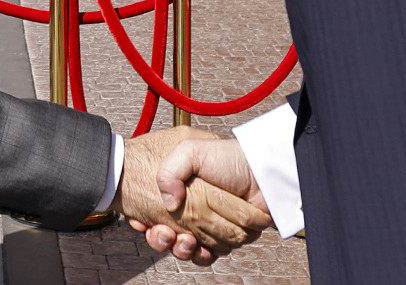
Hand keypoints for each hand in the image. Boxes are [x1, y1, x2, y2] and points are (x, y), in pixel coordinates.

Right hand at [114, 127, 270, 265]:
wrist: (261, 171)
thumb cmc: (228, 158)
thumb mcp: (191, 150)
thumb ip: (170, 171)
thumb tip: (169, 203)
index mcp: (181, 191)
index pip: (155, 213)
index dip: (146, 221)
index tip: (143, 223)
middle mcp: (192, 210)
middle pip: (166, 234)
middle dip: (161, 238)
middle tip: (164, 232)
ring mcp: (207, 226)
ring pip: (183, 247)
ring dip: (179, 248)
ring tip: (182, 239)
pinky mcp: (223, 240)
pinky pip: (205, 255)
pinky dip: (199, 255)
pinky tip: (197, 247)